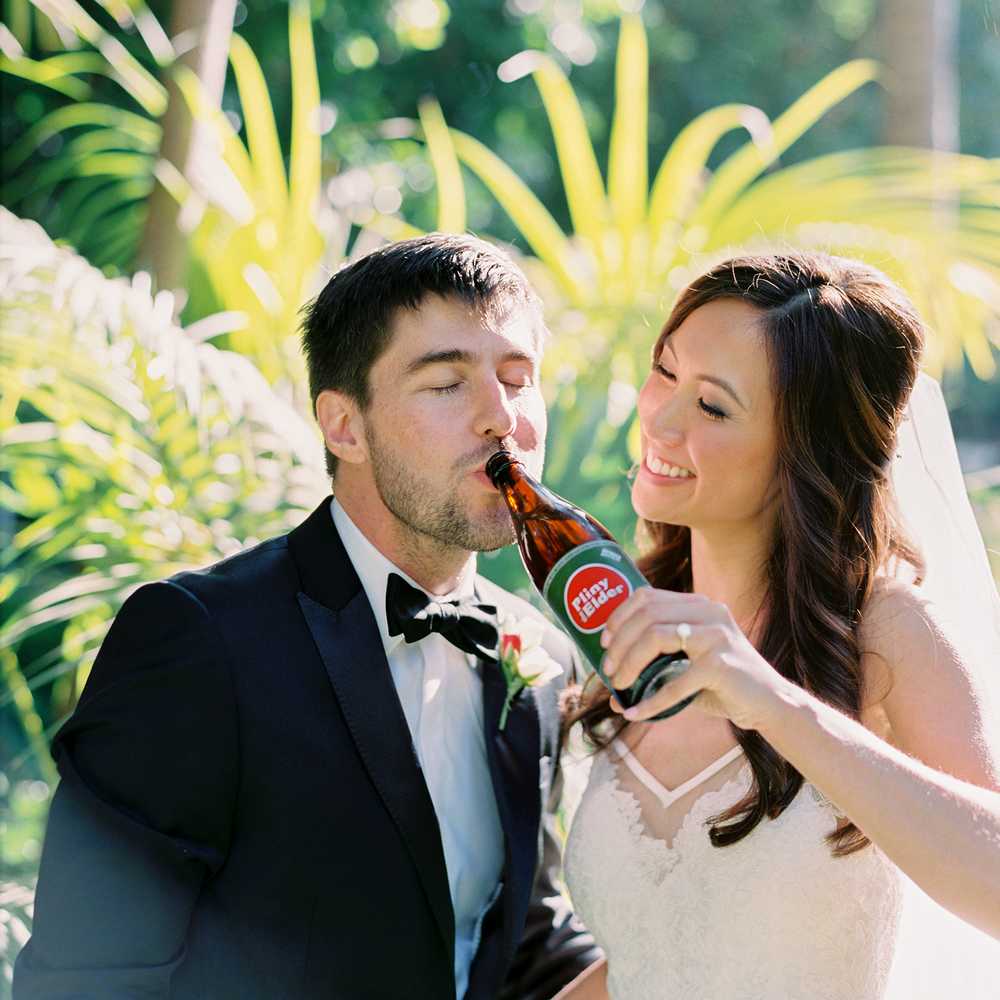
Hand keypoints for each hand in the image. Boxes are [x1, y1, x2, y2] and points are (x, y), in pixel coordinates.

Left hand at [601, 588, 792, 730]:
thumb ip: (654, 672)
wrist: (769, 704)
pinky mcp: (720, 665)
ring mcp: (716, 636)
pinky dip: (650, 702)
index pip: (647, 596)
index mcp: (699, 605)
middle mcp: (708, 612)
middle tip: (608, 670)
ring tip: (619, 686)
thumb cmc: (723, 684)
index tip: (604, 641)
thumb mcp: (687, 669)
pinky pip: (674, 684)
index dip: (619, 616)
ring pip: (655, 637)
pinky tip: (635, 714)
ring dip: (629, 664)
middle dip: (619, 644)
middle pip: (646, 615)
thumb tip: (612, 696)